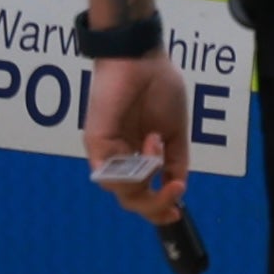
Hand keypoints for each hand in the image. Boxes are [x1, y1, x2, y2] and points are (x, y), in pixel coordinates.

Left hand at [83, 51, 191, 225]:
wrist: (141, 60)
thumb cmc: (159, 87)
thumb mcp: (176, 132)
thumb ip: (174, 161)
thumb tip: (178, 187)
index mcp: (139, 156)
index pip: (144, 193)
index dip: (159, 208)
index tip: (178, 213)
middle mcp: (119, 158)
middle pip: (132, 200)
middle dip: (155, 206)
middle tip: (176, 194)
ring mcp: (105, 152)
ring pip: (121, 190)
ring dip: (148, 176)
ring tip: (158, 144)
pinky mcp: (95, 142)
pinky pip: (109, 173)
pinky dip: (136, 168)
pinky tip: (151, 145)